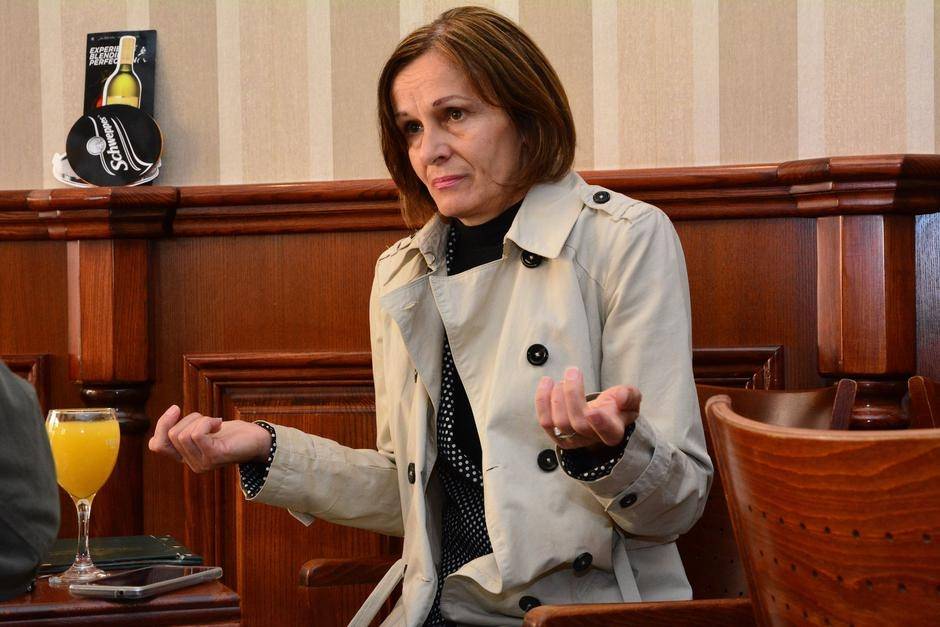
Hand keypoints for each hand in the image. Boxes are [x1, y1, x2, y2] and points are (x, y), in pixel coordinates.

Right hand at [148, 405, 272, 472]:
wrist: (259, 440)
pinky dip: (206, 422)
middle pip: (171, 434)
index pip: (157, 445)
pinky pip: (196, 434)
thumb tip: (171, 412)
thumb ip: (187, 427)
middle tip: (208, 419)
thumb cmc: (233, 433)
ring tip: (216, 423)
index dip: (161, 425)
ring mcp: (202, 463)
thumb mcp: (205, 428)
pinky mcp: (214, 457)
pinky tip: (219, 424)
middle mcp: (192, 464)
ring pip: (183, 434)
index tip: (176, 409)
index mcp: (186, 456)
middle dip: (189, 418)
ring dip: (200, 419)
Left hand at [534, 367, 640, 449]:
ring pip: (559, 423)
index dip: (600, 424)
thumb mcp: (630, 398)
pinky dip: (542, 400)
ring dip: (557, 396)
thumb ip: (629, 395)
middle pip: (578, 423)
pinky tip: (547, 383)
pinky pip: (545, 421)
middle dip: (573, 395)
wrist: (601, 417)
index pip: (608, 432)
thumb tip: (620, 397)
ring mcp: (572, 439)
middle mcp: (591, 438)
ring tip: (563, 380)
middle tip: (573, 371)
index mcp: (613, 431)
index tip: (593, 411)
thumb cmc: (617, 406)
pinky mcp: (556, 435)